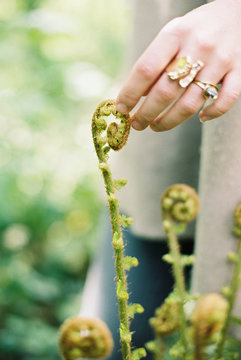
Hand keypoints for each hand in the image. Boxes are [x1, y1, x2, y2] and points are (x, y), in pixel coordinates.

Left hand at [116, 0, 240, 130]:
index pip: (146, 69)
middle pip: (165, 92)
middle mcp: (198, 46)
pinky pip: (225, 101)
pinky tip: (201, 118)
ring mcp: (220, 60)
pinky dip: (212, 114)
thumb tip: (135, 96)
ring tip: (156, 126)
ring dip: (169, 121)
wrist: (237, 13)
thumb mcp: (171, 35)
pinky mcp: (239, 70)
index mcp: (175, 34)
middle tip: (137, 124)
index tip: (121, 108)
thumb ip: (155, 61)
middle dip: (146, 114)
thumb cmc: (196, 29)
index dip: (130, 93)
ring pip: (190, 103)